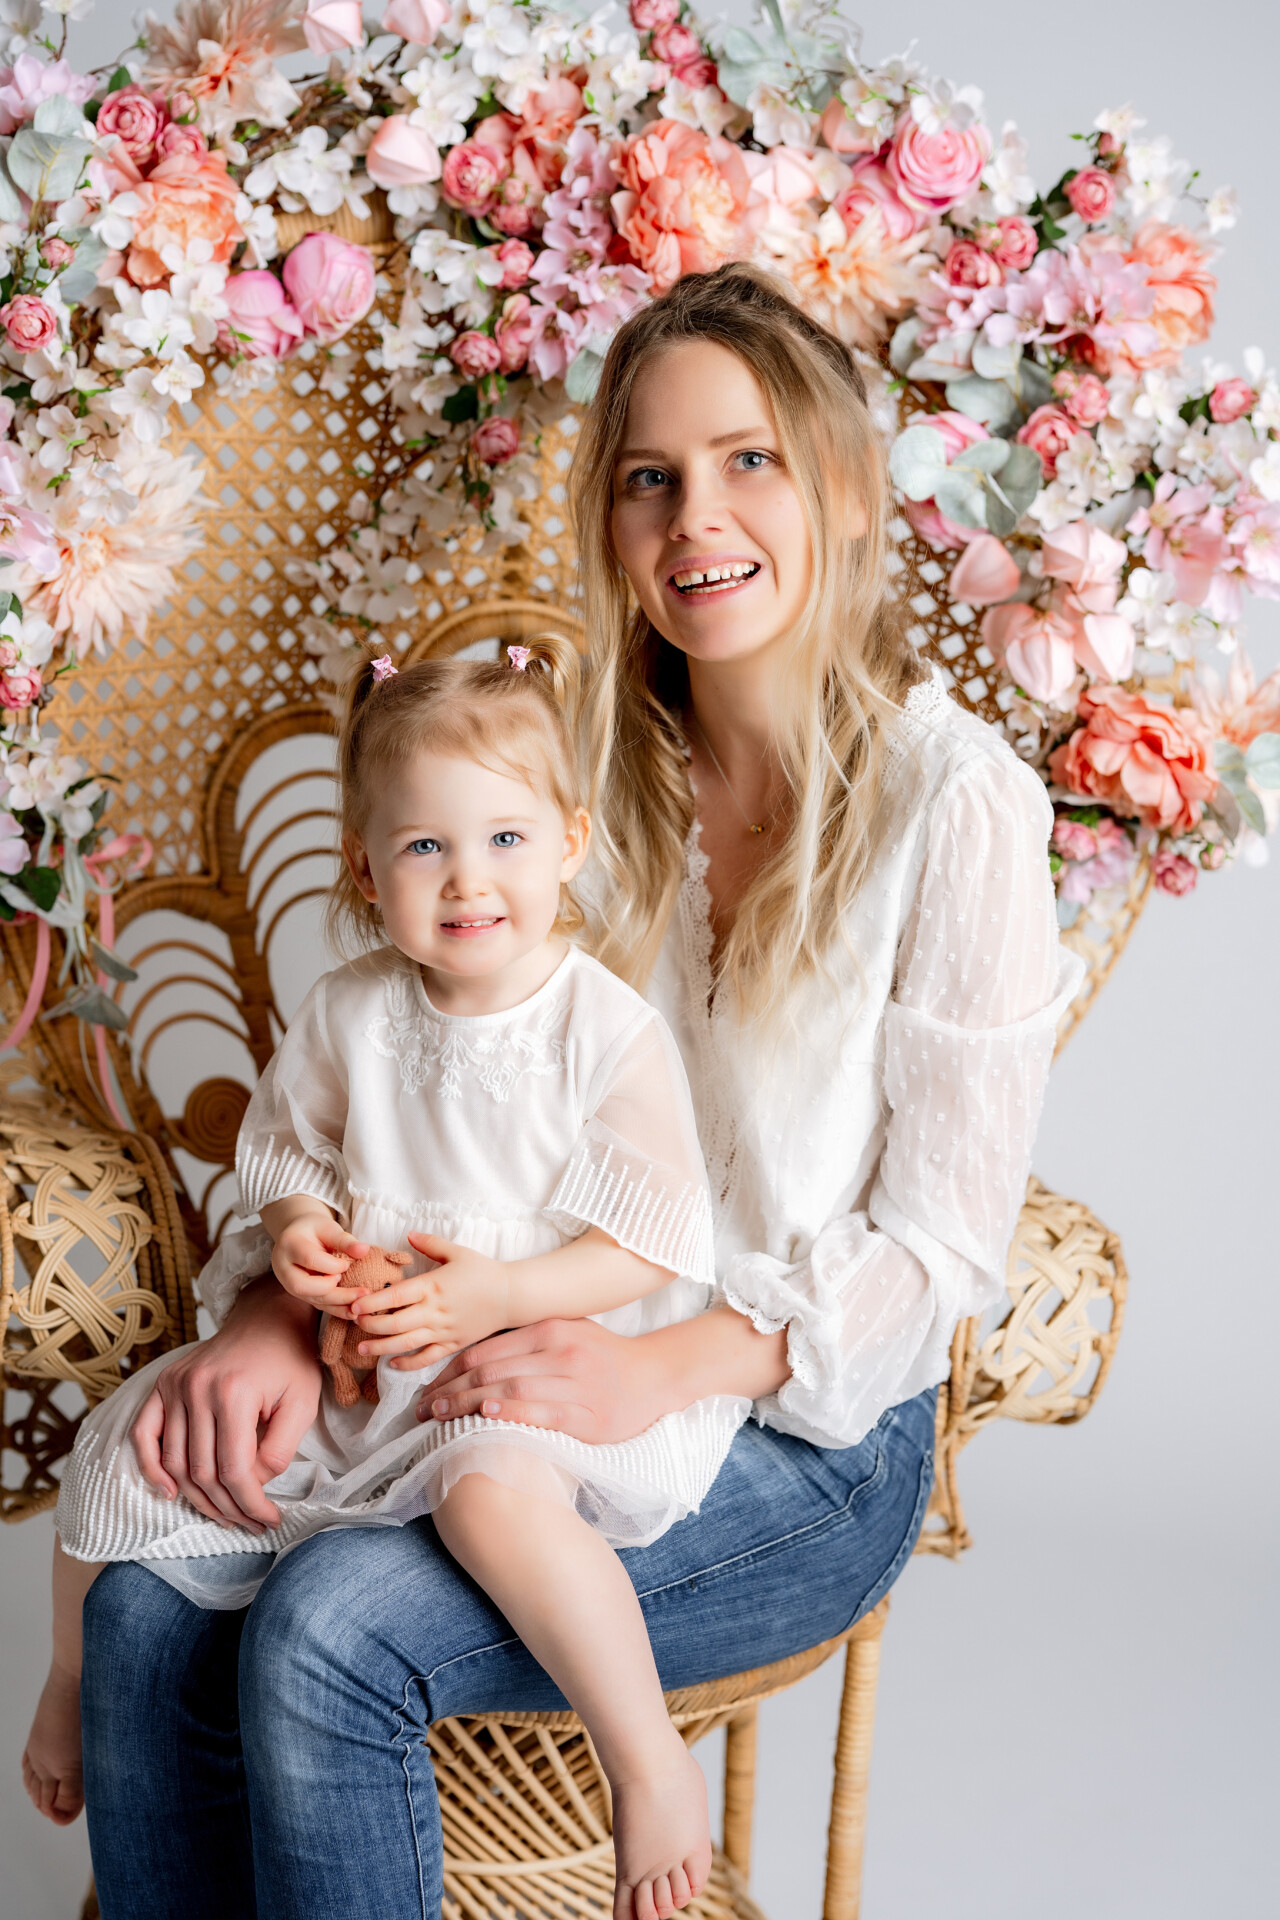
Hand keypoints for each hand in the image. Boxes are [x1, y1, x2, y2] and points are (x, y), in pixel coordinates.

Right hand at [130, 1277, 321, 1530]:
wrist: (268, 1318)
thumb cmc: (291, 1361)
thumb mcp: (303, 1405)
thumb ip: (279, 1451)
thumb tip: (251, 1486)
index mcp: (234, 1393)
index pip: (234, 1471)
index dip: (250, 1504)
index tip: (269, 1520)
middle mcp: (197, 1389)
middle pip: (202, 1472)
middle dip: (228, 1508)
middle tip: (250, 1524)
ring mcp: (175, 1385)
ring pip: (174, 1463)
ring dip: (197, 1498)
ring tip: (224, 1515)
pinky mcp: (163, 1384)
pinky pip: (144, 1434)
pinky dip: (151, 1467)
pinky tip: (169, 1492)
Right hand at [271, 1211, 370, 1312]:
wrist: (299, 1236)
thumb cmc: (315, 1229)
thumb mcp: (328, 1227)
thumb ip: (344, 1240)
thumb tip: (364, 1250)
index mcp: (289, 1244)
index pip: (309, 1259)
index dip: (332, 1265)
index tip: (349, 1264)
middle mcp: (283, 1268)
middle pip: (303, 1286)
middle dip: (334, 1292)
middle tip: (360, 1291)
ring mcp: (289, 1283)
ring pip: (311, 1299)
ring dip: (338, 1304)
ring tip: (362, 1303)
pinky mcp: (300, 1294)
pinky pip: (317, 1305)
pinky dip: (336, 1309)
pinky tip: (353, 1311)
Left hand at [349, 1231, 512, 1370]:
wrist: (512, 1295)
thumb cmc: (483, 1271)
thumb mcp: (457, 1251)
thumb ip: (430, 1242)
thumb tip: (408, 1233)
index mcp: (433, 1286)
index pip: (395, 1297)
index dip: (372, 1303)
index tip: (354, 1305)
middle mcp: (435, 1311)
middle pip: (395, 1323)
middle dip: (370, 1325)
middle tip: (355, 1322)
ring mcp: (443, 1330)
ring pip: (406, 1344)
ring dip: (381, 1347)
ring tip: (362, 1348)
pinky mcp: (452, 1344)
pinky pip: (426, 1358)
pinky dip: (408, 1364)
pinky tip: (392, 1364)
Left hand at [415, 1317, 676, 1441]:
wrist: (654, 1375)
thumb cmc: (604, 1356)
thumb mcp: (567, 1332)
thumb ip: (527, 1340)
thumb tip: (477, 1357)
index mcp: (548, 1330)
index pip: (486, 1349)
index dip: (450, 1370)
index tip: (428, 1387)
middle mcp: (558, 1351)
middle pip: (490, 1370)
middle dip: (450, 1390)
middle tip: (422, 1408)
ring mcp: (573, 1382)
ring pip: (508, 1390)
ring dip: (467, 1404)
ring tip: (440, 1417)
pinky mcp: (586, 1413)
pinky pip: (540, 1412)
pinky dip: (510, 1413)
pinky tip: (486, 1418)